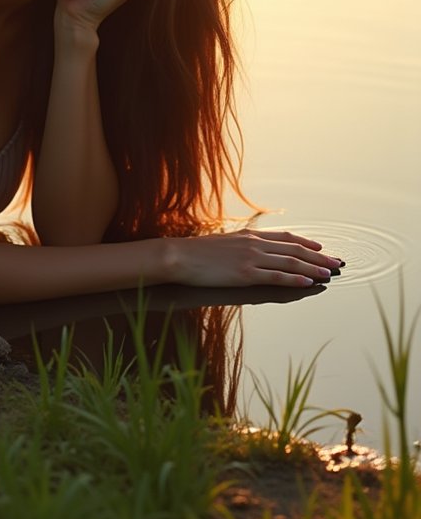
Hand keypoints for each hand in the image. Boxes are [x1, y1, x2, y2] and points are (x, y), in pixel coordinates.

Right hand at [165, 229, 343, 287]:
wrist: (180, 256)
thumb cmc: (197, 252)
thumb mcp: (224, 243)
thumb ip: (242, 245)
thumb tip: (253, 249)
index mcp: (250, 236)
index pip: (286, 238)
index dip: (306, 242)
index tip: (322, 247)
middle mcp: (255, 244)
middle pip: (294, 250)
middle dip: (318, 256)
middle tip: (337, 262)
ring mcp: (252, 258)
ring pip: (291, 263)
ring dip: (313, 268)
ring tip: (330, 273)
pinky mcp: (246, 274)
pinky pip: (277, 277)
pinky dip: (296, 279)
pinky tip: (309, 282)